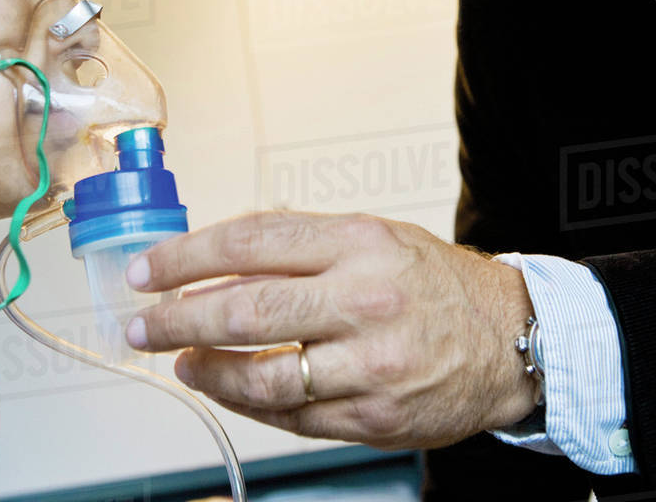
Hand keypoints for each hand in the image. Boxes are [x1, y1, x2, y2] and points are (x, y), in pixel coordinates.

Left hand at [124, 211, 539, 448]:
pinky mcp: (374, 417)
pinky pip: (292, 416)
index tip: (149, 272)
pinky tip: (231, 388)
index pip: (249, 243)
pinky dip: (249, 403)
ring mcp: (371, 364)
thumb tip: (217, 261)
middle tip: (143, 326)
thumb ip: (302, 247)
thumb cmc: (437, 285)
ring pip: (261, 374)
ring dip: (207, 371)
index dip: (186, 258)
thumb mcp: (376, 238)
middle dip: (177, 320)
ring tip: (183, 363)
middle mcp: (365, 300)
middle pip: (244, 310)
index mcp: (359, 243)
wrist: (511, 339)